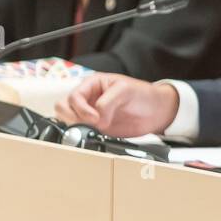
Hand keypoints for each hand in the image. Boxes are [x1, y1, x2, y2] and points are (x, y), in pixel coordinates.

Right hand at [55, 73, 179, 136]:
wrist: (157, 112)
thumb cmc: (143, 94)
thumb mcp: (125, 90)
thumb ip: (107, 103)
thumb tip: (96, 119)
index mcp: (92, 85)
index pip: (74, 96)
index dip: (80, 108)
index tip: (94, 117)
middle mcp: (88, 99)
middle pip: (64, 107)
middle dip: (72, 117)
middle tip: (89, 124)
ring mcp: (90, 114)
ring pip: (68, 120)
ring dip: (75, 127)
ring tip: (93, 129)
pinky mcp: (96, 128)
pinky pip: (81, 132)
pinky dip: (83, 136)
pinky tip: (95, 135)